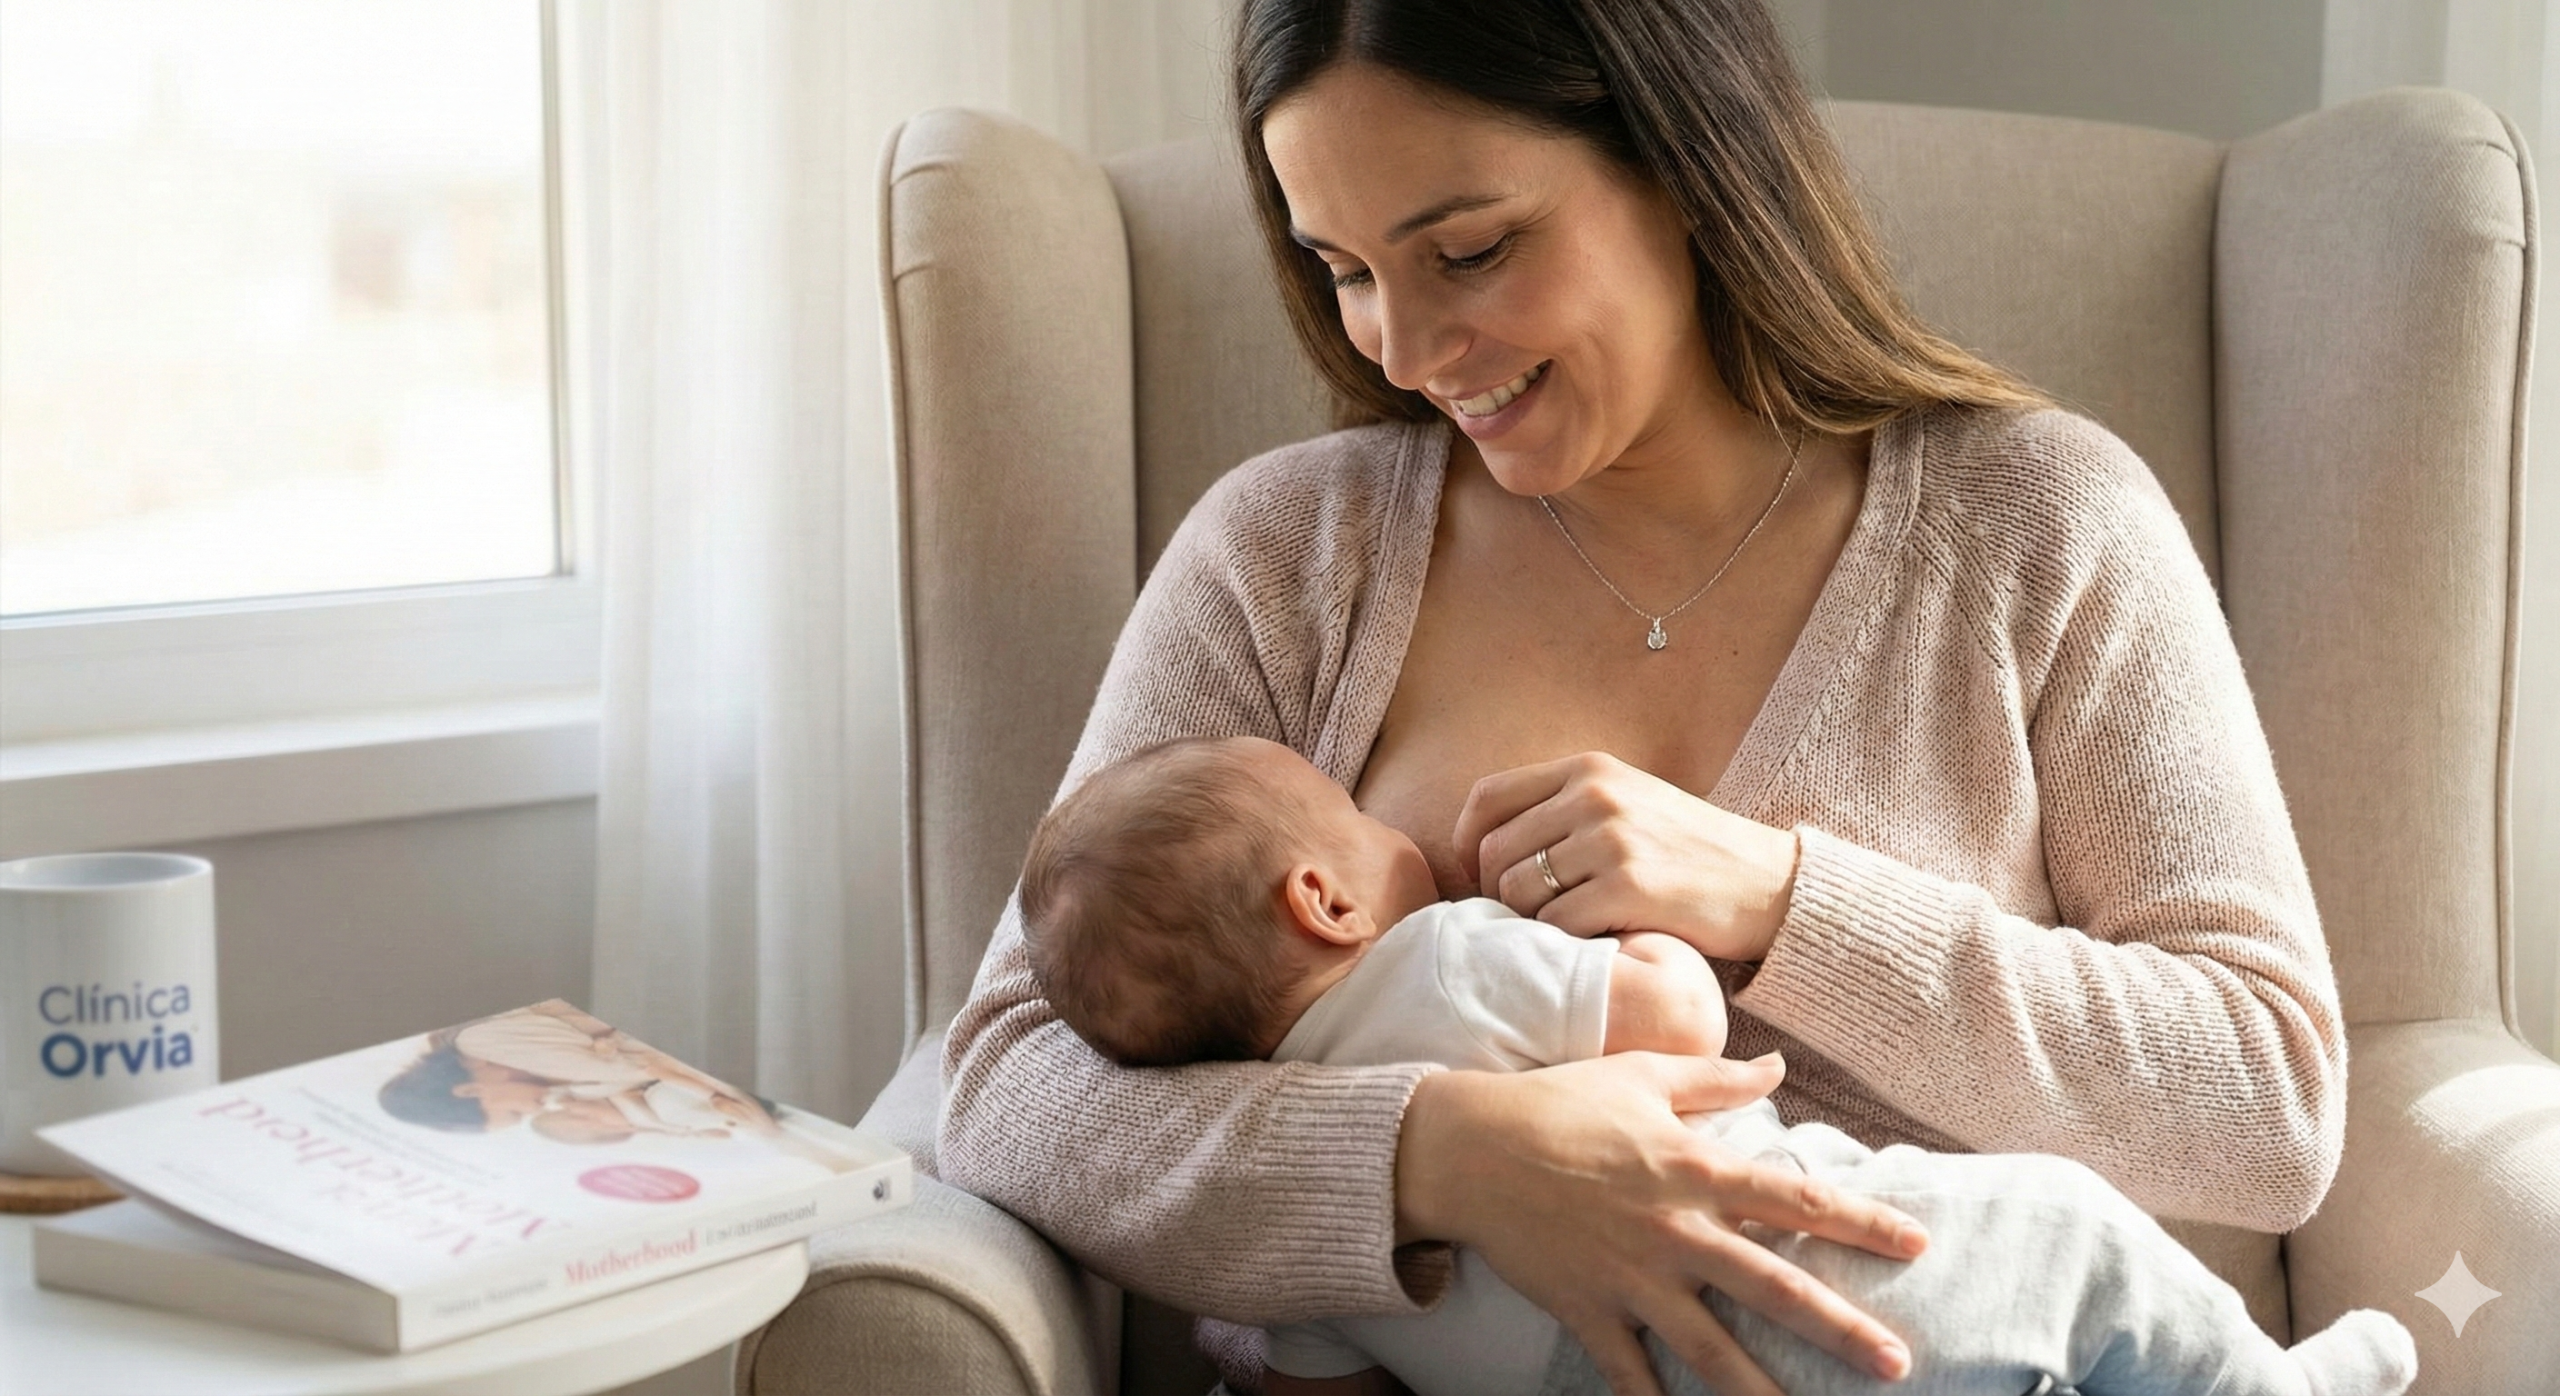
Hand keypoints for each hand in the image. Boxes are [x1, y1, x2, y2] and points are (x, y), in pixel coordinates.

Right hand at [1396, 1053, 1925, 1395]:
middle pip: (1772, 1286)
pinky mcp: (1590, 1311)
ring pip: (1711, 1348)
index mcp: (1695, 1168)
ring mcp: (1633, 1278)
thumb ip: (1717, 1079)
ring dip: (1763, 1391)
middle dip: (1839, 1328)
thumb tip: (1777, 1066)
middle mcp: (1675, 1230)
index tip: (1916, 1244)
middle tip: (1895, 1364)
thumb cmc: (1558, 1103)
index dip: (1860, 1221)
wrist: (1468, 1148)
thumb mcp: (1642, 1075)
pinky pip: (1630, 1374)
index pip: (1795, 1197)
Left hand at [1454, 752, 1799, 961]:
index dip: (1467, 844)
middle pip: (1495, 852)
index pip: (1486, 798)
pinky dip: (1563, 945)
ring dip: (1531, 924)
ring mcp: (1611, 840)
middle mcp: (1594, 796)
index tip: (1479, 876)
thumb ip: (1565, 810)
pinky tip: (1593, 944)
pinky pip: (1556, 925)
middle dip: (1498, 895)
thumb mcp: (1629, 804)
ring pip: (1518, 893)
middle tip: (1527, 920)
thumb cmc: (1691, 853)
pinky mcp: (1628, 888)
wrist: (1770, 883)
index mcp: (1589, 770)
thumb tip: (1484, 846)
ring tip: (1566, 932)